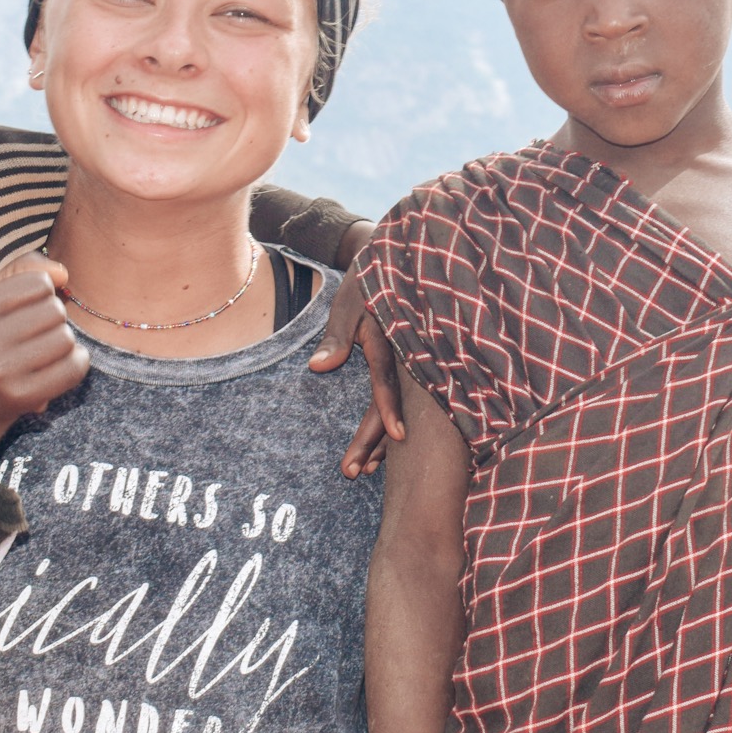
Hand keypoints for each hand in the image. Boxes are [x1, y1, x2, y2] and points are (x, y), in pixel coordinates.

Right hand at [0, 253, 88, 501]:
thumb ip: (23, 268)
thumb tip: (62, 272)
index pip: (39, 283)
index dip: (43, 295)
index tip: (29, 311)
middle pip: (55, 311)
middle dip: (54, 321)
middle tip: (36, 336)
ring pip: (66, 338)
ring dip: (64, 344)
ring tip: (44, 352)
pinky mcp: (20, 396)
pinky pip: (74, 368)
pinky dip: (77, 364)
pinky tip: (61, 366)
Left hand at [310, 224, 402, 478]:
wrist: (396, 260)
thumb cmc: (366, 280)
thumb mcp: (347, 301)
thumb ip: (336, 335)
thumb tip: (318, 367)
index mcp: (393, 339)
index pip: (388, 381)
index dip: (389, 411)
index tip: (391, 442)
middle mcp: (408, 356)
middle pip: (394, 404)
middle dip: (373, 441)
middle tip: (352, 472)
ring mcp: (413, 362)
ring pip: (403, 407)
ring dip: (381, 437)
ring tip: (363, 469)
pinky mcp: (411, 365)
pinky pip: (404, 398)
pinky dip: (391, 419)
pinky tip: (382, 445)